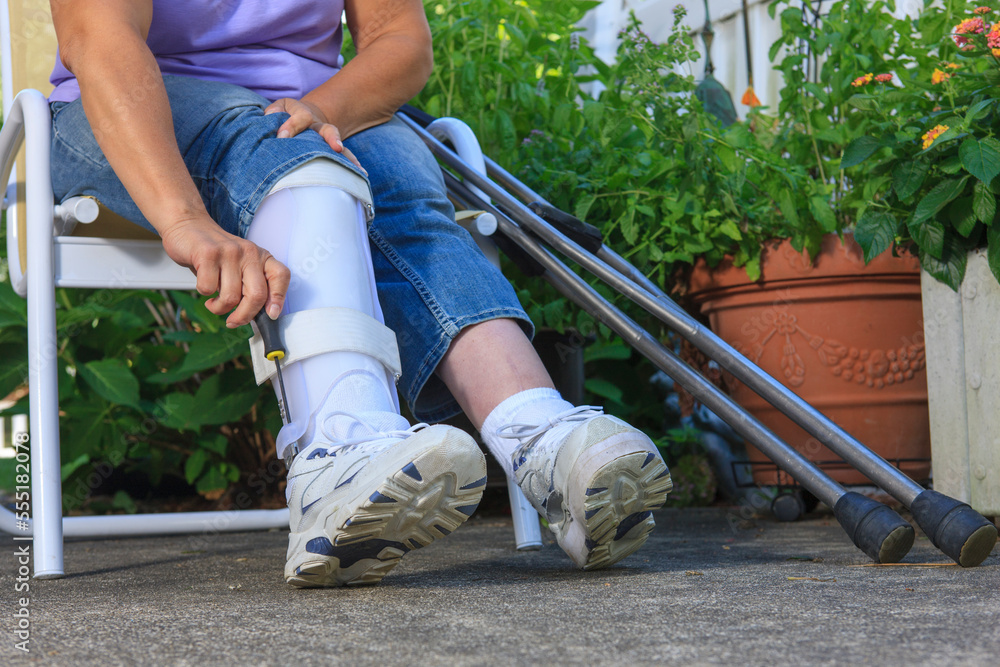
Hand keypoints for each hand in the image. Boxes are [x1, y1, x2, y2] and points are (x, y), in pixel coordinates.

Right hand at [160, 216, 289, 327]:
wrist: (188, 226)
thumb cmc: (216, 255)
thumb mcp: (240, 266)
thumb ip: (250, 285)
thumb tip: (257, 316)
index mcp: (261, 256)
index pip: (281, 276)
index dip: (279, 298)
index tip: (271, 315)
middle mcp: (249, 253)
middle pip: (257, 295)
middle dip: (244, 316)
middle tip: (233, 321)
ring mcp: (230, 252)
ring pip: (231, 297)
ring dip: (220, 308)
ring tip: (214, 303)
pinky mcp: (208, 254)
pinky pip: (208, 288)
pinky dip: (204, 295)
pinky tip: (204, 287)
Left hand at [265, 98, 364, 172]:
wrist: (303, 117)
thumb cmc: (285, 115)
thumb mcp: (277, 109)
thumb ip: (274, 113)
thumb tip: (273, 123)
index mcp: (302, 114)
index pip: (301, 117)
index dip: (292, 126)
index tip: (281, 137)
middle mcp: (318, 126)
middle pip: (328, 129)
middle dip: (332, 138)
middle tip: (336, 147)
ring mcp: (327, 139)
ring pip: (339, 146)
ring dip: (346, 155)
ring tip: (356, 166)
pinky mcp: (331, 149)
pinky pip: (344, 156)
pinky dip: (352, 163)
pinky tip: (361, 173)